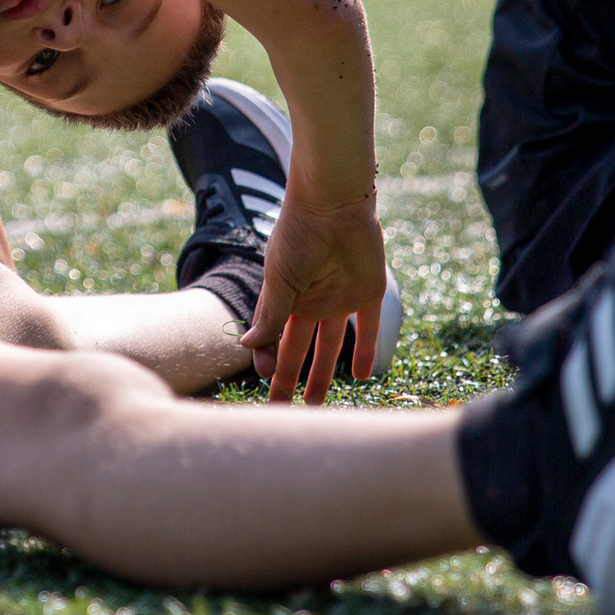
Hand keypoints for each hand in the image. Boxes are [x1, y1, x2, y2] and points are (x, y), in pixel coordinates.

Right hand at [238, 186, 386, 404]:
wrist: (336, 205)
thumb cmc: (299, 236)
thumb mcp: (280, 279)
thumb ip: (270, 315)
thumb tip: (247, 346)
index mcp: (284, 295)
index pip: (271, 335)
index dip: (267, 358)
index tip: (264, 377)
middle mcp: (310, 300)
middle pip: (298, 347)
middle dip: (289, 377)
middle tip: (283, 409)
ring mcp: (338, 297)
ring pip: (330, 344)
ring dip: (323, 373)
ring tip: (316, 404)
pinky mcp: (367, 293)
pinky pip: (368, 328)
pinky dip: (365, 351)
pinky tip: (361, 376)